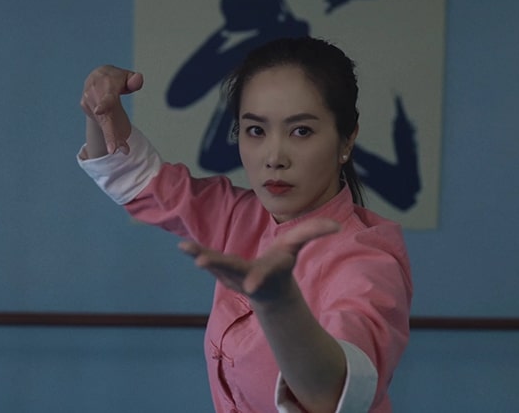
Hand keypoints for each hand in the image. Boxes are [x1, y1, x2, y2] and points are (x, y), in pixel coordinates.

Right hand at [80, 65, 143, 154]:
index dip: (103, 104)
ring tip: (124, 148)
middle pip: (103, 117)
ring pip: (102, 123)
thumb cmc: (115, 77)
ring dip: (112, 137)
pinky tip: (115, 139)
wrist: (96, 74)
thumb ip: (134, 80)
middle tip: (113, 150)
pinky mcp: (85, 106)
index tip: (99, 111)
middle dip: (108, 134)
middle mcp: (95, 94)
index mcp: (107, 86)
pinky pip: (99, 123)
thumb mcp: (127, 76)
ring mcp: (88, 101)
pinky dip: (108, 132)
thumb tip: (137, 82)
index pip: (106, 96)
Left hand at [178, 218, 339, 301]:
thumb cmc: (282, 264)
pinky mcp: (220, 270)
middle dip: (220, 266)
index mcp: (270, 270)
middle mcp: (249, 275)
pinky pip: (206, 259)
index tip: (251, 286)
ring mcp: (232, 275)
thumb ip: (313, 232)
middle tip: (202, 262)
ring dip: (201, 256)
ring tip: (185, 248)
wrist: (267, 292)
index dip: (260, 277)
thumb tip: (337, 225)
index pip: (267, 272)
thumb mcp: (297, 247)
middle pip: (234, 270)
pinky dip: (194, 252)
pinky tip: (181, 245)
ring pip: (216, 265)